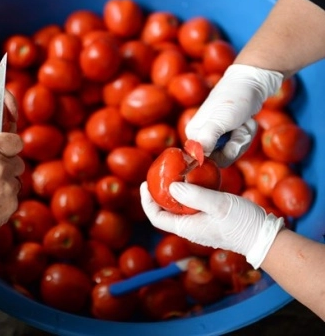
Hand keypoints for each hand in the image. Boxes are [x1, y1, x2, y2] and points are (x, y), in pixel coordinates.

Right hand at [0, 121, 23, 266]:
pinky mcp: (12, 203)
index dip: (10, 144)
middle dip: (8, 166)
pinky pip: (14, 196)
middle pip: (17, 160)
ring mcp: (8, 186)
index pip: (14, 139)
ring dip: (6, 183)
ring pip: (16, 179)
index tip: (4, 149)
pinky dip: (5, 199)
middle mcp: (0, 166)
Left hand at [140, 181, 284, 268]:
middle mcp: (190, 227)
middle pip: (165, 211)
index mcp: (186, 227)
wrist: (266, 237)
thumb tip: (171, 187)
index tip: (144, 183)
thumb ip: (195, 196)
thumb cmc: (243, 223)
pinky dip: (190, 192)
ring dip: (174, 191)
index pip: (156, 217)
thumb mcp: (219, 205)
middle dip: (158, 193)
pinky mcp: (211, 218)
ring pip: (179, 207)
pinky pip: (193, 204)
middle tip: (158, 174)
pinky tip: (195, 178)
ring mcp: (200, 224)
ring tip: (174, 173)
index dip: (147, 201)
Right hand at [186, 64, 282, 166]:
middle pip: (221, 158)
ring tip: (243, 122)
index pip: (206, 160)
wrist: (251, 82)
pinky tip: (246, 121)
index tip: (232, 142)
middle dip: (236, 144)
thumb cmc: (233, 100)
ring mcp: (215, 135)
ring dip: (243, 137)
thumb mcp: (219, 121)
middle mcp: (201, 136)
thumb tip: (196, 158)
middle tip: (240, 129)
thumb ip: (206, 140)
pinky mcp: (227, 132)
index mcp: (194, 135)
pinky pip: (238, 144)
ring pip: (232, 152)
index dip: (223, 154)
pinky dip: (246, 133)